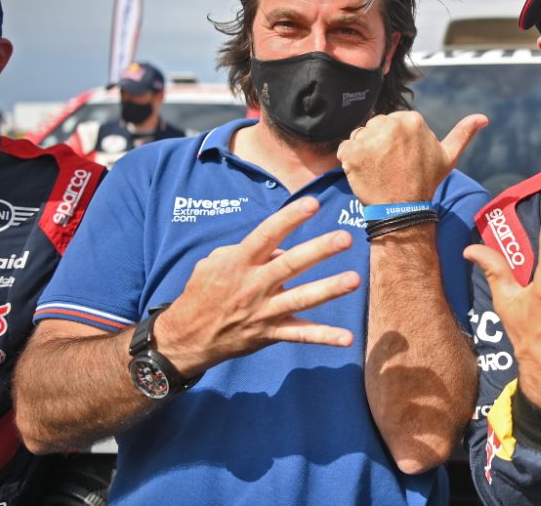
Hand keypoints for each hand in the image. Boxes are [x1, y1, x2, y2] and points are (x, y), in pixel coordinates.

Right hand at [154, 196, 359, 375]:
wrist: (186, 337)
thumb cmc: (203, 292)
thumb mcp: (214, 263)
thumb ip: (247, 250)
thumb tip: (280, 248)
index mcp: (239, 262)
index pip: (267, 234)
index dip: (289, 218)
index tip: (312, 203)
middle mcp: (253, 285)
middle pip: (290, 264)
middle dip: (319, 250)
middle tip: (345, 237)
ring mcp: (263, 311)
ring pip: (301, 299)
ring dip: (329, 289)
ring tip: (354, 280)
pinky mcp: (270, 333)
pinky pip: (301, 335)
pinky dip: (324, 337)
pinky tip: (348, 338)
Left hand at [338, 112, 486, 204]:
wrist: (403, 209)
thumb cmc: (425, 182)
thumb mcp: (448, 157)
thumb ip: (463, 133)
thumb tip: (484, 117)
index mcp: (412, 120)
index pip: (392, 122)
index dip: (394, 142)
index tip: (401, 160)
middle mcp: (391, 124)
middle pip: (374, 126)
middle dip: (378, 144)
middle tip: (389, 167)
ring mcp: (370, 138)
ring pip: (359, 137)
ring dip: (363, 153)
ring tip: (378, 171)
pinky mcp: (352, 152)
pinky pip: (344, 150)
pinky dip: (349, 163)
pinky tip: (364, 174)